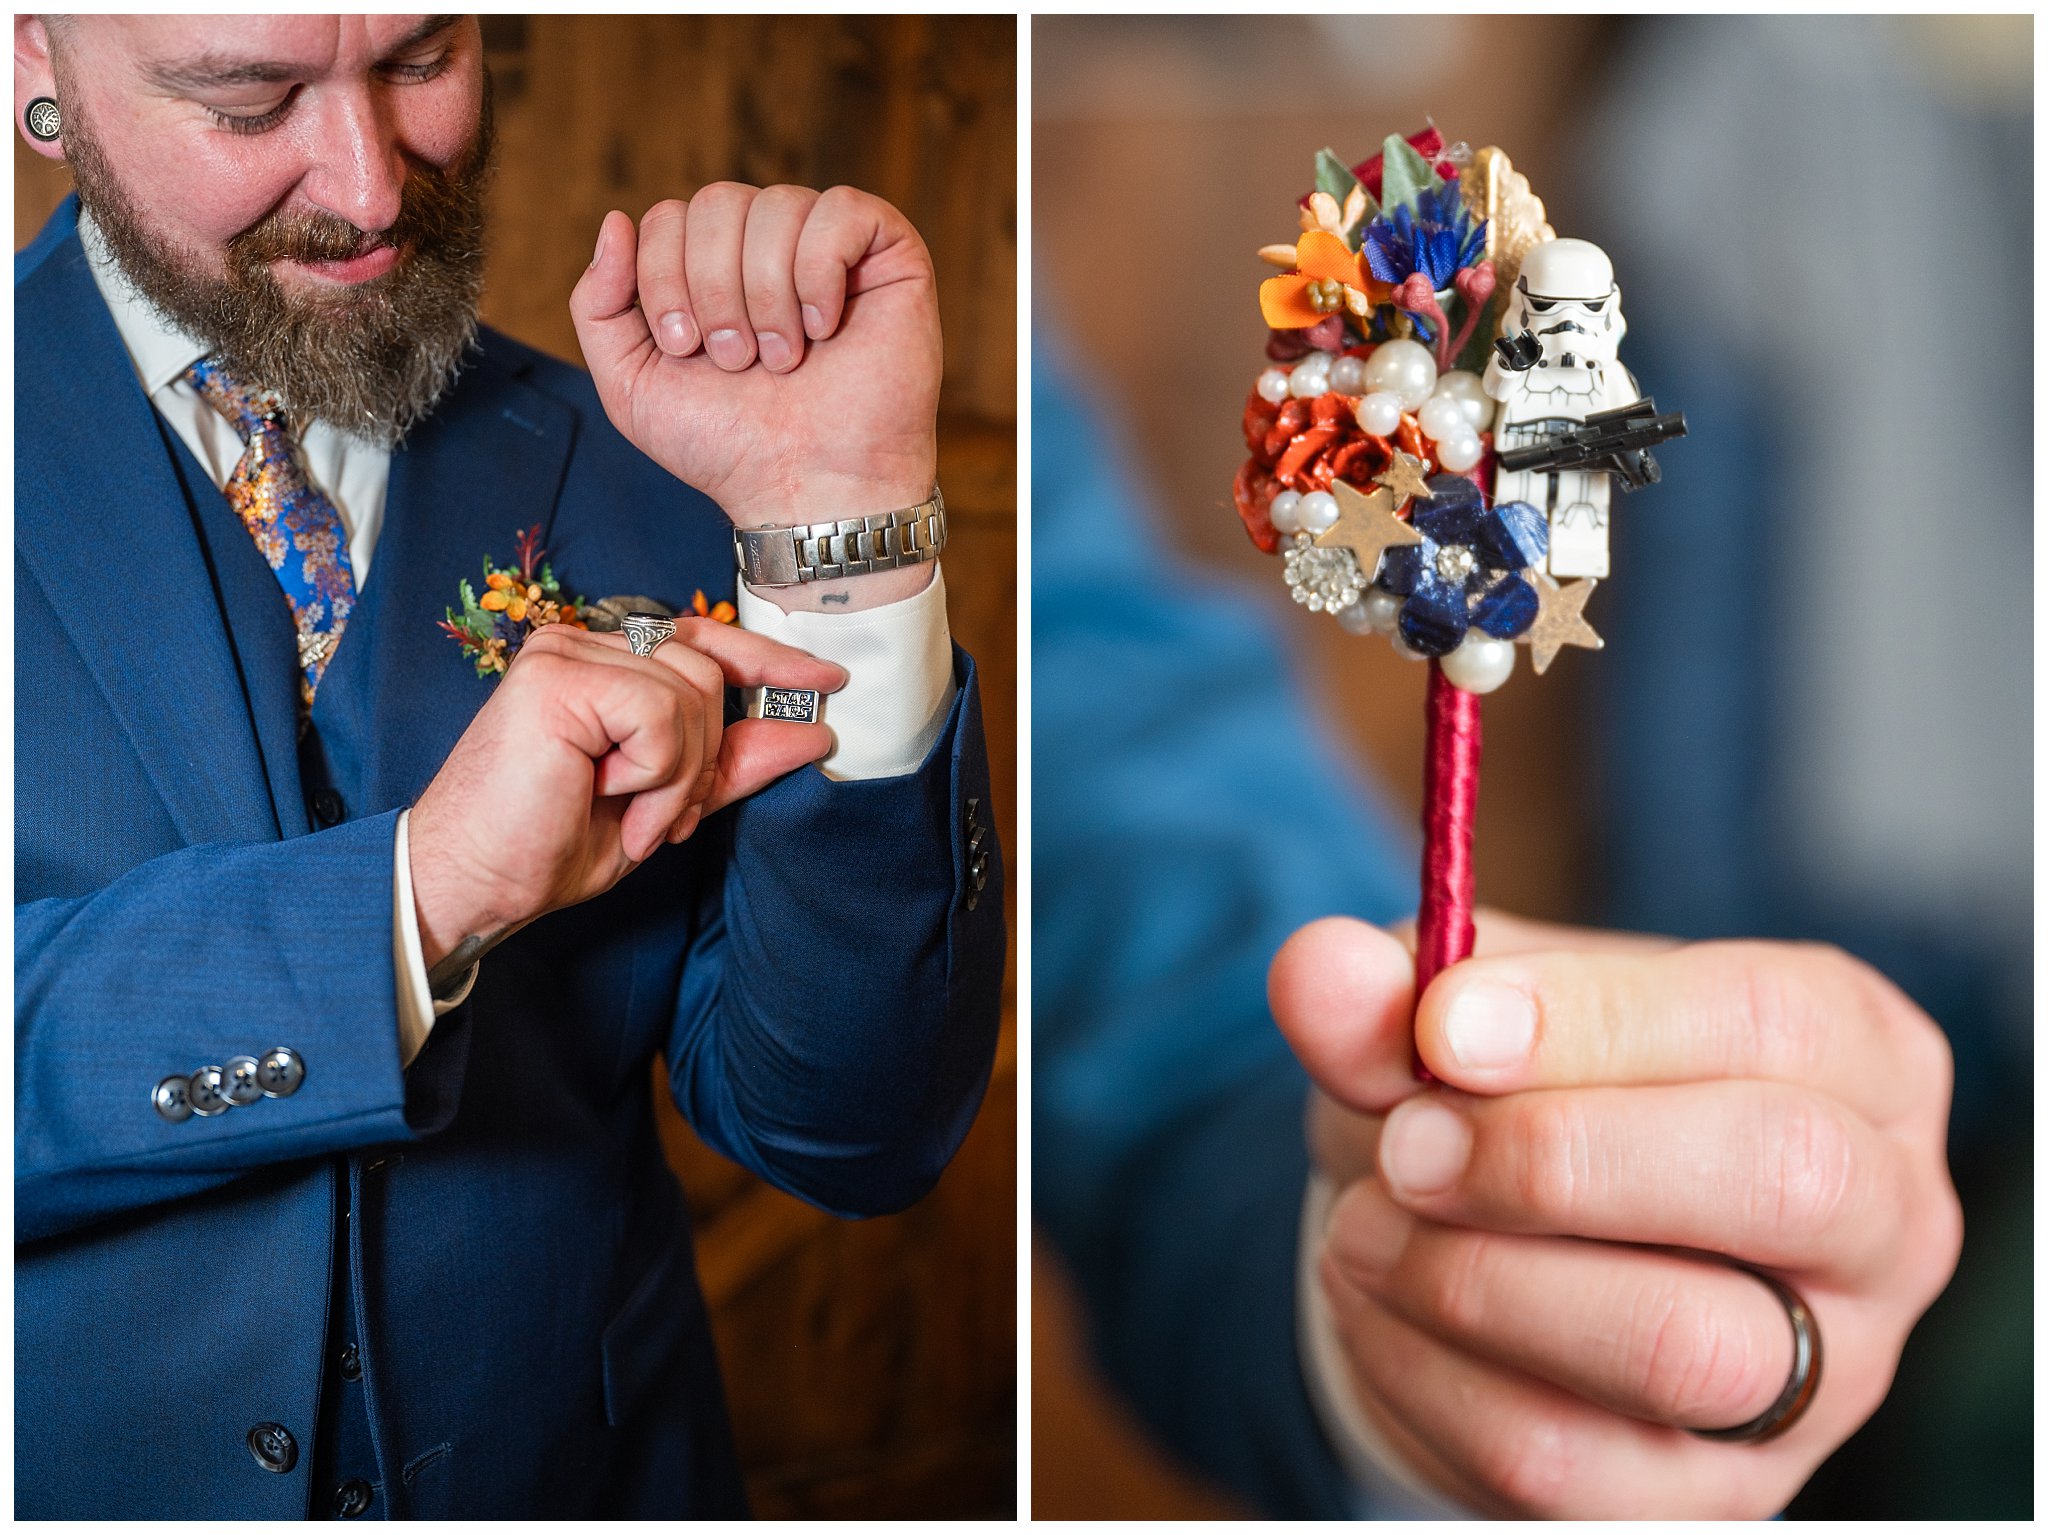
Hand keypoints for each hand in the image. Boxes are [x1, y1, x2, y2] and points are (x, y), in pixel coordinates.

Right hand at [407, 620, 843, 972]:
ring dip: (675, 777)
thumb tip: (812, 731)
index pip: (703, 641)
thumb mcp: (667, 802)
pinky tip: (604, 798)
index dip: (768, 662)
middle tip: (662, 818)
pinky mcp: (555, 677)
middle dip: (704, 759)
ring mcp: (565, 653)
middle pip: (707, 672)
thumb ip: (730, 761)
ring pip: (689, 694)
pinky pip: (659, 714)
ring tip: (628, 815)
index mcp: (604, 663)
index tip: (828, 682)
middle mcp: (582, 643)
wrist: (474, 882)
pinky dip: (652, 773)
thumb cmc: (551, 845)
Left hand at [567, 184, 940, 537]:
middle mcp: (767, 247)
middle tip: (737, 361)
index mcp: (710, 267)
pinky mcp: (888, 253)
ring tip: (784, 358)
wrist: (808, 491)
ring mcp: (829, 247)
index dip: (664, 277)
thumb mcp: (632, 385)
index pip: (668, 216)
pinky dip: (820, 270)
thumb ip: (598, 305)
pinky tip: (826, 327)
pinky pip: (840, 209)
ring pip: (776, 205)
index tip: (687, 350)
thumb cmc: (729, 446)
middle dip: (713, 288)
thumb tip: (615, 220)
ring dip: (766, 293)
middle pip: (717, 201)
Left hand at [1272, 911, 1961, 1517]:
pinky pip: (1569, 1460)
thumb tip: (1319, 971)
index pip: (1772, 1020)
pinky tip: (1372, 1304)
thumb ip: (1388, 990)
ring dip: (1475, 1279)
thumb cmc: (1507, 1091)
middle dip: (1555, 1155)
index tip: (1441, 1025)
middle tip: (1407, 1144)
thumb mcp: (1449, 1013)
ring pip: (1685, 1346)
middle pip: (1781, 1180)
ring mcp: (1823, 1379)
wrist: (1488, 1239)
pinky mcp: (1713, 1497)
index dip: (1596, 1018)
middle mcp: (1883, 1218)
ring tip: (1366, 1226)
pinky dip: (1429, 1376)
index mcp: (1853, 1053)